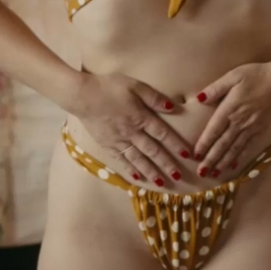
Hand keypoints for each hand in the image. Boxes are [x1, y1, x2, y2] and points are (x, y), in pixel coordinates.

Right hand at [68, 72, 192, 186]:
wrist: (82, 95)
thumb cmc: (110, 87)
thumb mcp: (135, 86)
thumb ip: (154, 97)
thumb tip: (172, 107)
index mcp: (141, 117)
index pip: (163, 134)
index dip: (176, 145)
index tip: (188, 155)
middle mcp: (132, 132)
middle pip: (153, 151)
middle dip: (166, 164)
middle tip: (178, 177)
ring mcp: (118, 141)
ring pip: (138, 160)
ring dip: (151, 172)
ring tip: (161, 183)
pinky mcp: (107, 145)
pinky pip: (121, 160)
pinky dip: (131, 169)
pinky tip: (138, 178)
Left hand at [192, 61, 270, 177]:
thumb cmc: (256, 75)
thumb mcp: (233, 76)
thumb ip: (216, 88)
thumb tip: (199, 99)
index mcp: (230, 109)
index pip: (213, 130)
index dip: (204, 144)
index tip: (195, 155)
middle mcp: (239, 122)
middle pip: (222, 144)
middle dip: (211, 159)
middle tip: (201, 172)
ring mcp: (251, 127)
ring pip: (234, 148)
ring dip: (223, 162)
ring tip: (214, 173)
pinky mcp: (261, 129)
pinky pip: (248, 146)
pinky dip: (240, 157)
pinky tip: (233, 165)